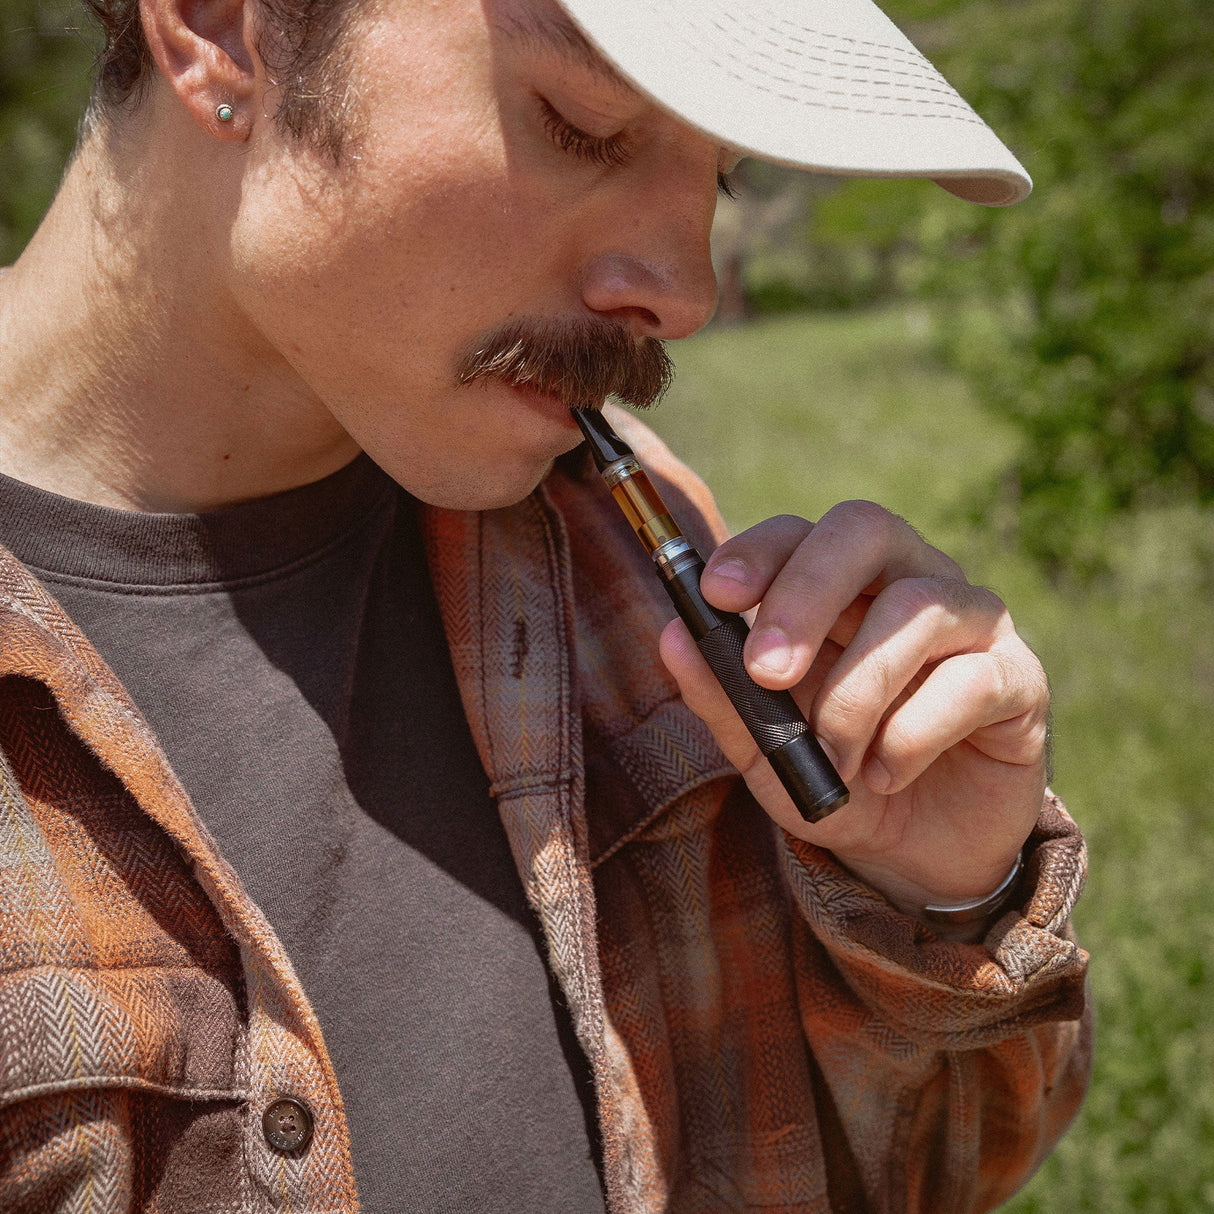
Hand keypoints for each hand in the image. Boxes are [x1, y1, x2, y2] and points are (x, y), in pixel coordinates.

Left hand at [658, 501, 1048, 917]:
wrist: (917, 855)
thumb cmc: (836, 781)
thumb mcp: (766, 752)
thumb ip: (723, 696)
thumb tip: (671, 635)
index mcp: (839, 586)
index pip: (801, 532)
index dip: (758, 551)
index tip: (715, 596)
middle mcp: (907, 580)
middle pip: (865, 531)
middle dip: (807, 595)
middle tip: (767, 672)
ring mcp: (970, 621)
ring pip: (917, 607)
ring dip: (858, 693)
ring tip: (833, 760)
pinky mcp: (1018, 677)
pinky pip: (970, 680)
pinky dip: (912, 735)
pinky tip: (886, 776)